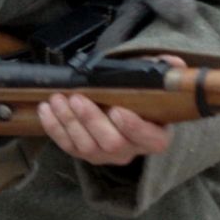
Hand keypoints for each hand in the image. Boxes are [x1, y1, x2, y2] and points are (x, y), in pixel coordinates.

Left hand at [37, 54, 181, 165]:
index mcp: (155, 137)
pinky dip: (54, 128)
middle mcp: (131, 151)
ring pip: (86, 146)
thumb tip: (172, 62)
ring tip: (58, 99)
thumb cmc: (144, 102)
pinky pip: (67, 146)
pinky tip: (47, 110)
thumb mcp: (158, 87)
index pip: (149, 139)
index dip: (133, 128)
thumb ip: (167, 74)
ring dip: (69, 122)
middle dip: (91, 120)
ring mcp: (105, 156)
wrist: (128, 116)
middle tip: (78, 98)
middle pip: (112, 143)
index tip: (117, 110)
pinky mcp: (85, 155)